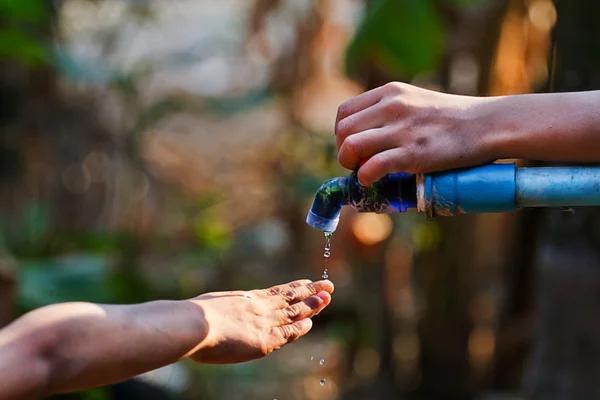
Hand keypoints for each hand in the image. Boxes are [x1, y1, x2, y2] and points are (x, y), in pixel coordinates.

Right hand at [189, 279, 333, 363]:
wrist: (193, 325)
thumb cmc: (190, 318)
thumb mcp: (208, 307)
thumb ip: (217, 311)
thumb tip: (209, 315)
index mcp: (245, 298)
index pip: (276, 292)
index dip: (294, 288)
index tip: (306, 282)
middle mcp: (259, 307)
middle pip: (291, 298)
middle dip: (311, 291)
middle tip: (328, 284)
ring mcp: (263, 322)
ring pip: (293, 312)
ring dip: (312, 305)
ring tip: (327, 297)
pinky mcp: (264, 340)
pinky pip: (286, 334)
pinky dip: (299, 329)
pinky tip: (310, 324)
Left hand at [335, 82, 492, 185]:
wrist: (488, 124)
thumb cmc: (454, 117)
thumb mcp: (416, 101)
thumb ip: (392, 111)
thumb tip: (370, 135)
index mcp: (390, 92)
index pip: (344, 112)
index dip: (341, 134)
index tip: (352, 147)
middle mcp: (391, 106)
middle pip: (343, 130)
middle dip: (343, 151)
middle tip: (356, 163)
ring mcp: (401, 129)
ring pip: (351, 146)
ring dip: (349, 164)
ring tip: (362, 171)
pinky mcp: (412, 153)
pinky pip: (371, 167)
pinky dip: (364, 177)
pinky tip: (371, 181)